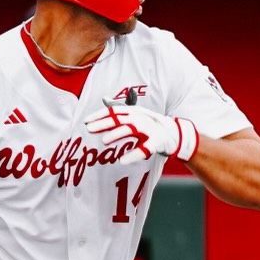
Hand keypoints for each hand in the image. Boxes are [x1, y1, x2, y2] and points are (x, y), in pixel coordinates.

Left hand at [84, 104, 198, 164]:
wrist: (174, 133)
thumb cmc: (150, 125)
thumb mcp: (135, 114)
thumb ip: (120, 108)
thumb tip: (104, 99)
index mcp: (134, 111)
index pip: (114, 111)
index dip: (99, 115)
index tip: (85, 121)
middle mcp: (141, 118)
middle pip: (120, 118)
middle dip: (104, 123)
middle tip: (89, 129)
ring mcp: (149, 129)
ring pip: (131, 129)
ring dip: (117, 134)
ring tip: (104, 141)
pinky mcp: (157, 142)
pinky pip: (145, 148)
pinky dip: (133, 154)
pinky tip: (122, 160)